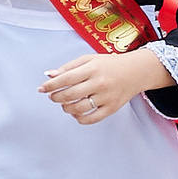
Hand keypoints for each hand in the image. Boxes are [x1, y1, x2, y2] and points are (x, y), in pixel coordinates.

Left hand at [39, 49, 161, 125]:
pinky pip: (91, 119)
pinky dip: (79, 118)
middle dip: (56, 97)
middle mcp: (99, 83)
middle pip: (69, 95)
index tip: (41, 89)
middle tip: (52, 96)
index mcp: (92, 69)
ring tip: (65, 104)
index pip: (65, 79)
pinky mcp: (111, 108)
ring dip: (66, 108)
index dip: (50, 85)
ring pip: (78, 109)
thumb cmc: (110, 64)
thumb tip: (49, 75)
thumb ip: (69, 67)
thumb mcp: (89, 59)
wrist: (136, 71)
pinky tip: (76, 113)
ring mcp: (106, 97)